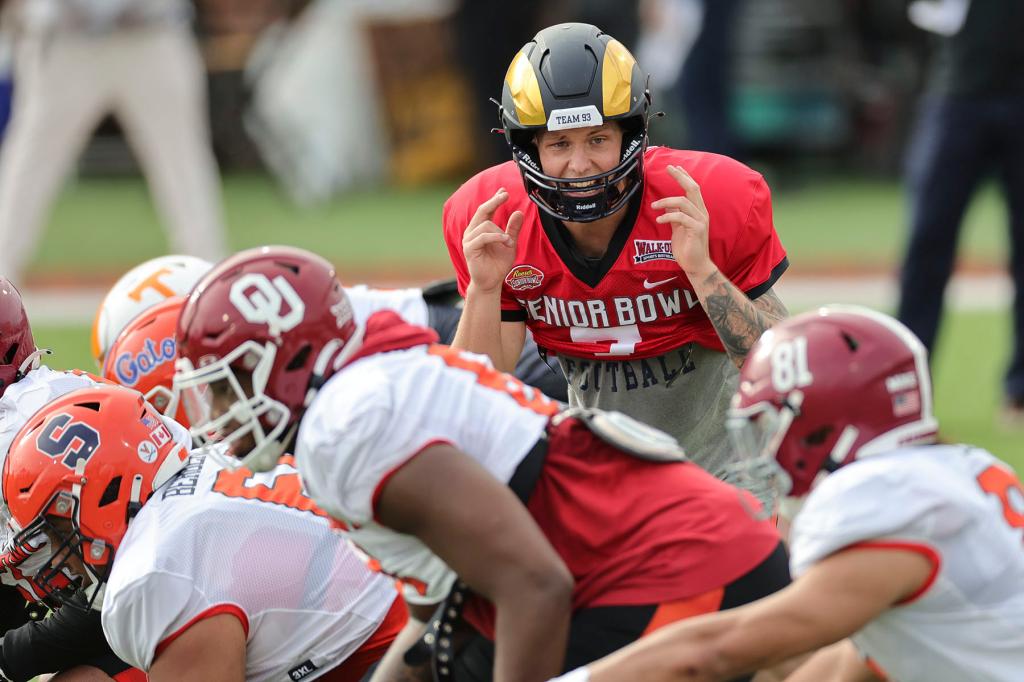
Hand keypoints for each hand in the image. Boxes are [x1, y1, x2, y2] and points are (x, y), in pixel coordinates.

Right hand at [462, 188, 523, 293]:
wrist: (491, 282)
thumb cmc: (498, 264)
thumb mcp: (510, 244)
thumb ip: (513, 229)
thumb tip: (518, 212)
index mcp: (480, 229)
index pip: (486, 210)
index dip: (494, 199)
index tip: (504, 191)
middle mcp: (472, 232)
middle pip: (482, 211)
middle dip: (494, 202)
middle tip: (505, 195)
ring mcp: (469, 240)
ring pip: (485, 224)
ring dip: (500, 232)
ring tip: (509, 241)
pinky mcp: (469, 249)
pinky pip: (482, 237)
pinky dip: (495, 237)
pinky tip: (505, 241)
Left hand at [652, 165, 717, 280]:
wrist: (695, 265)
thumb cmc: (687, 247)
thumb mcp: (678, 228)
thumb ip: (675, 216)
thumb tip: (666, 205)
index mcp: (698, 211)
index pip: (693, 189)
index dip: (684, 177)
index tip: (674, 167)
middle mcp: (702, 213)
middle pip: (693, 188)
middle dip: (680, 177)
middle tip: (668, 168)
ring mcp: (701, 220)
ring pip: (684, 201)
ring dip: (666, 201)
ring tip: (654, 205)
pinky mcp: (697, 229)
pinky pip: (680, 217)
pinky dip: (668, 216)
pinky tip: (659, 220)